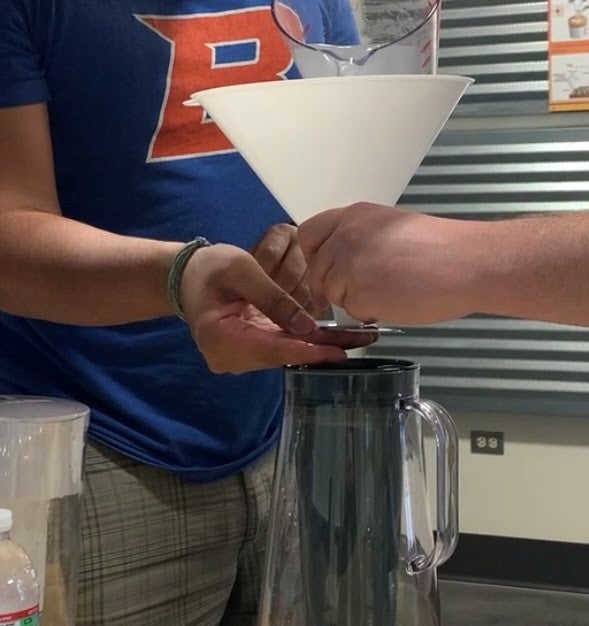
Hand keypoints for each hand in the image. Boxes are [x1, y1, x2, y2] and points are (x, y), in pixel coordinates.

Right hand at [179, 241, 360, 373]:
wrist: (187, 275)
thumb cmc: (211, 267)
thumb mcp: (243, 270)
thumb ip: (273, 298)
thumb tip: (307, 326)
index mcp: (221, 339)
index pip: (273, 349)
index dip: (308, 350)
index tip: (340, 351)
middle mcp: (229, 357)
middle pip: (283, 355)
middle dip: (322, 348)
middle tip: (363, 339)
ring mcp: (239, 357)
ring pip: (286, 353)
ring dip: (319, 345)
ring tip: (358, 338)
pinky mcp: (249, 350)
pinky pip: (282, 347)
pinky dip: (307, 341)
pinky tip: (335, 338)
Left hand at [299, 203, 486, 325]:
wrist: (466, 263)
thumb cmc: (441, 248)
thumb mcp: (391, 228)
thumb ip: (361, 238)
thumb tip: (342, 261)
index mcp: (354, 216)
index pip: (310, 234)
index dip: (315, 256)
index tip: (329, 269)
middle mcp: (345, 236)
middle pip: (317, 269)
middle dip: (334, 285)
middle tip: (362, 291)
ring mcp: (349, 265)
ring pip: (332, 292)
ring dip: (352, 300)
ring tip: (387, 293)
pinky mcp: (359, 293)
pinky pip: (351, 310)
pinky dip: (368, 313)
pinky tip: (394, 302)